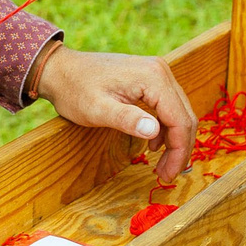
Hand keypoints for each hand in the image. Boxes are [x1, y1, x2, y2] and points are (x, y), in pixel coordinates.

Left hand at [32, 44, 196, 181]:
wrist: (61, 70)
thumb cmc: (75, 90)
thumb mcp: (97, 110)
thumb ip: (125, 119)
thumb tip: (153, 131)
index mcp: (153, 78)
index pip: (179, 119)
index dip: (178, 151)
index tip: (168, 175)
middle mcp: (161, 71)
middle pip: (184, 116)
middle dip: (179, 149)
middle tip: (167, 175)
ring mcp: (156, 73)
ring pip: (178, 112)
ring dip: (174, 140)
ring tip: (162, 166)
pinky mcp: (150, 78)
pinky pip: (167, 106)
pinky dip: (165, 128)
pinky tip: (153, 145)